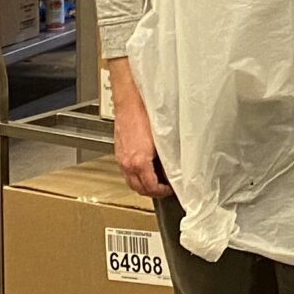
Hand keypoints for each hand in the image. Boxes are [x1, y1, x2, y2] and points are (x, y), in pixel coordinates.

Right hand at [108, 59, 170, 197]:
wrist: (129, 100)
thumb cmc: (144, 113)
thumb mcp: (161, 138)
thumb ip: (167, 155)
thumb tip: (175, 166)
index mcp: (139, 161)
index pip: (151, 187)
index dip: (163, 191)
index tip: (170, 189)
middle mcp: (128, 163)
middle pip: (139, 188)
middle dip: (152, 192)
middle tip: (164, 189)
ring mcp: (121, 159)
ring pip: (131, 182)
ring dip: (143, 185)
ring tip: (156, 181)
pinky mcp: (119, 152)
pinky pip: (126, 172)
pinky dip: (135, 175)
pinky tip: (145, 169)